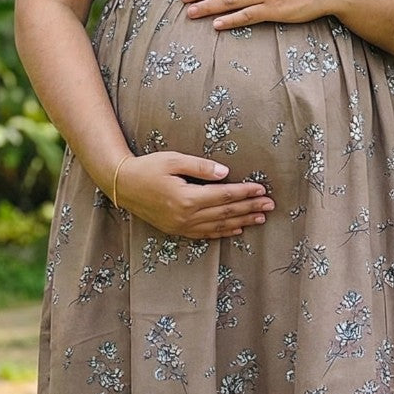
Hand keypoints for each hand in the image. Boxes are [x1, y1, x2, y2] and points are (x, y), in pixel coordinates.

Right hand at [114, 152, 273, 238]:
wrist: (124, 185)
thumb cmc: (148, 168)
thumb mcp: (174, 160)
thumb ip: (201, 167)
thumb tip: (225, 173)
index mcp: (187, 197)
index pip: (224, 195)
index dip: (245, 192)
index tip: (262, 189)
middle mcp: (186, 216)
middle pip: (225, 212)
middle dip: (249, 207)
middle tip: (270, 205)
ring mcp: (181, 225)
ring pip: (219, 225)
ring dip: (241, 221)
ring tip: (260, 218)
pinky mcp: (177, 229)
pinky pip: (205, 233)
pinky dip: (223, 231)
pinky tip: (237, 228)